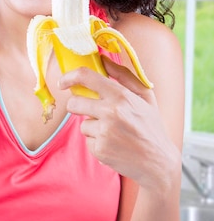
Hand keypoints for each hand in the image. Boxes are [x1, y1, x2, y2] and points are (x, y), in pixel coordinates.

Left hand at [59, 55, 174, 189]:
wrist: (158, 161)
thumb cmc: (151, 125)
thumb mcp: (145, 96)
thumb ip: (123, 75)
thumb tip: (102, 59)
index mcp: (121, 96)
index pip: (86, 77)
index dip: (69, 76)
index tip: (63, 81)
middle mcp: (111, 112)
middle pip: (74, 103)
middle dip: (77, 106)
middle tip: (91, 111)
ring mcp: (104, 132)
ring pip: (82, 124)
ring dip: (93, 128)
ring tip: (114, 132)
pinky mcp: (100, 149)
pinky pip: (87, 140)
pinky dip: (97, 142)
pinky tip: (113, 145)